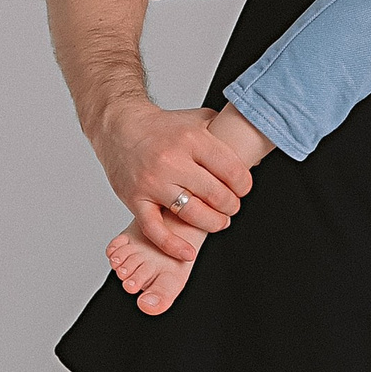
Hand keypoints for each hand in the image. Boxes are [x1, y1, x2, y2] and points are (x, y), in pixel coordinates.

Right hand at [94, 101, 255, 259]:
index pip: (231, 170)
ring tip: (218, 221)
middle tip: (231, 206)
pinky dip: (172, 245)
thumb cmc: (160, 127)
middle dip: (231, 206)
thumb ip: (223, 132)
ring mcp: (153, 182)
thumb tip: (251, 150)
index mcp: (191, 139)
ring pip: (192, 214)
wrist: (119, 127)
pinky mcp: (135, 199)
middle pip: (216, 195)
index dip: (243, 185)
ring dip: (213, 223)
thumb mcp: (196, 120)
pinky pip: (155, 229)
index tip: (243, 189)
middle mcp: (171, 160)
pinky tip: (187, 251)